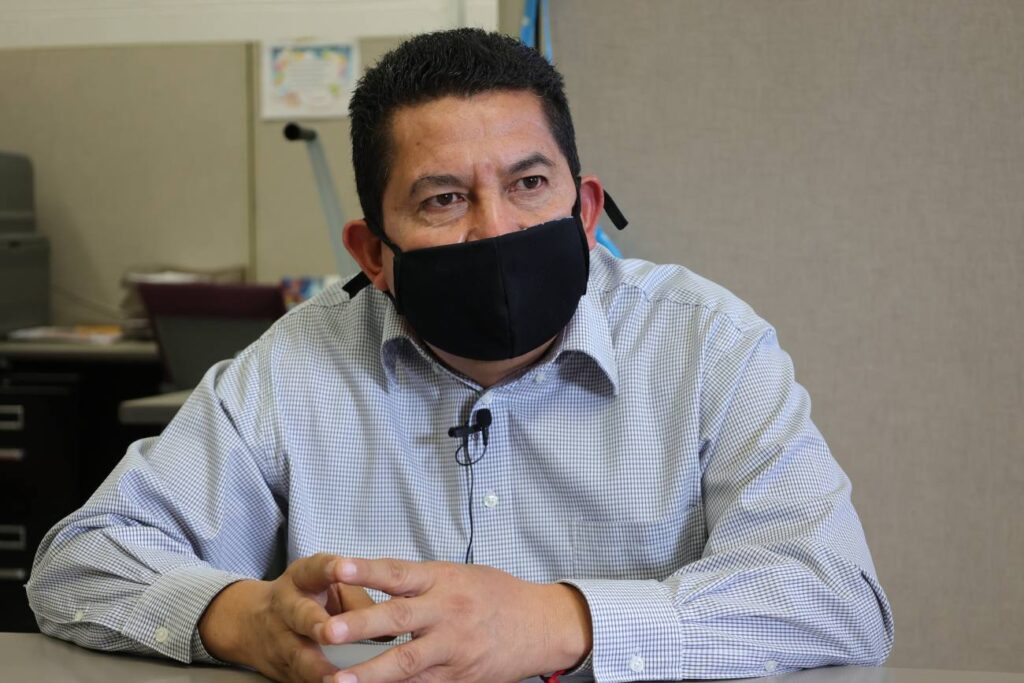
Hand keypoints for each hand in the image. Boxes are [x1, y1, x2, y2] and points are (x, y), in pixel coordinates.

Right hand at [198, 553, 378, 682]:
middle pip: (299, 614)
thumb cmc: (308, 598)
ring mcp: (280, 639)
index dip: (328, 568)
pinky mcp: (282, 668)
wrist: (250, 622)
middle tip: (329, 631)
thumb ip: (358, 602)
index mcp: (303, 578)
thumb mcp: (328, 587)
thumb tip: (393, 625)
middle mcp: (287, 606)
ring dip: (315, 668)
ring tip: (334, 678)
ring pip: (297, 654)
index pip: (315, 568)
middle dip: (314, 622)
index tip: (342, 567)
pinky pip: (299, 679)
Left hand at [318, 558, 591, 682]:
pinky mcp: (458, 678)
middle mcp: (446, 613)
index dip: (366, 570)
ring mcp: (452, 649)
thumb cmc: (495, 594)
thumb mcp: (459, 575)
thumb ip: (420, 582)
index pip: (397, 573)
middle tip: (326, 631)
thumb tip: (373, 580)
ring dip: (368, 674)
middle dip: (360, 626)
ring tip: (335, 681)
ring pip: (405, 663)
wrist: (541, 625)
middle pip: (397, 619)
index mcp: (443, 581)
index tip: (335, 567)